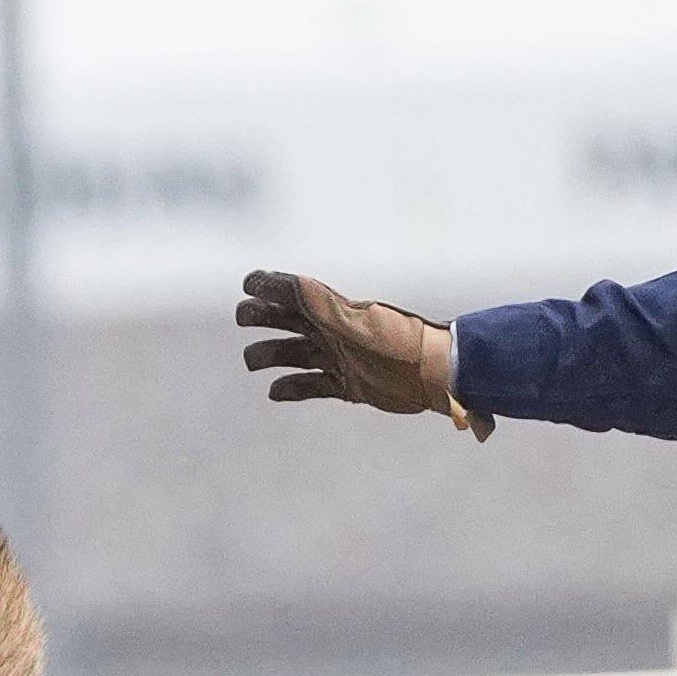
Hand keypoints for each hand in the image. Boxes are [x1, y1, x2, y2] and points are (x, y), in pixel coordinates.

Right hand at [237, 269, 489, 437]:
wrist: (433, 374)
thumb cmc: (398, 342)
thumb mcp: (358, 322)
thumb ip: (323, 305)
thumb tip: (288, 282)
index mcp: (333, 311)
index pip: (292, 292)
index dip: (268, 285)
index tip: (246, 285)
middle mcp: (332, 332)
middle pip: (286, 321)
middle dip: (261, 317)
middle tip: (243, 320)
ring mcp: (338, 359)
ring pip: (294, 354)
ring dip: (270, 355)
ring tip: (252, 361)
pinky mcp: (348, 386)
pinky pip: (312, 386)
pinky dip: (293, 389)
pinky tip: (274, 392)